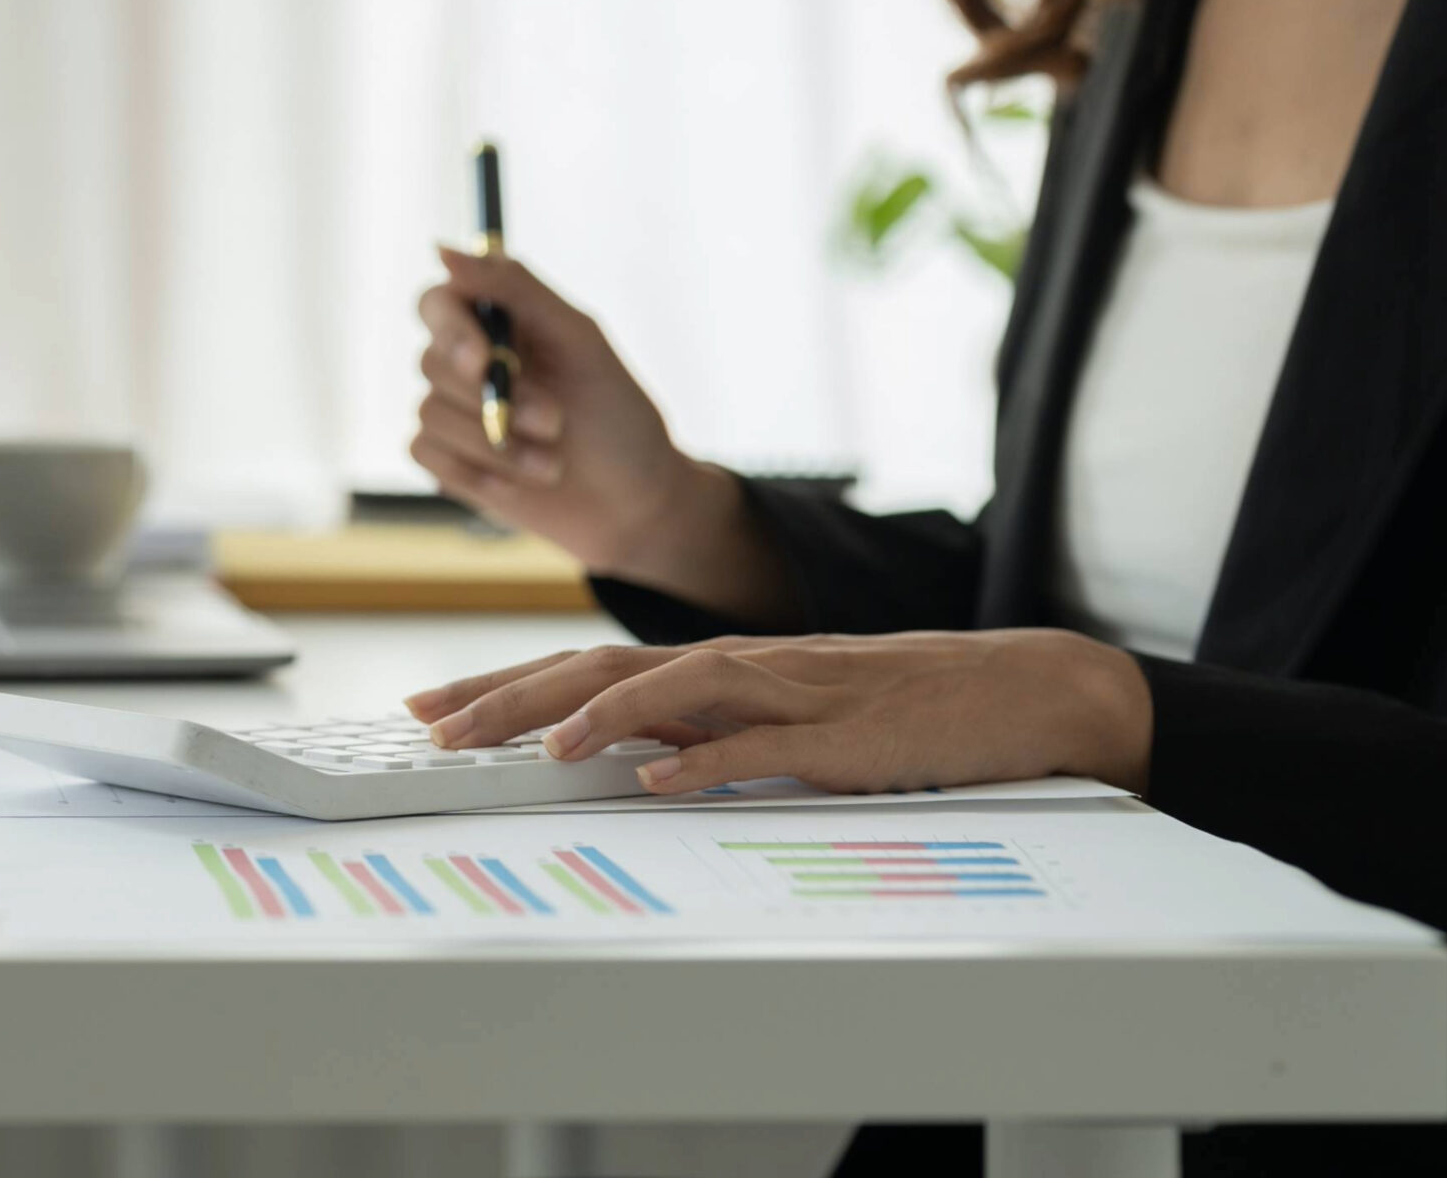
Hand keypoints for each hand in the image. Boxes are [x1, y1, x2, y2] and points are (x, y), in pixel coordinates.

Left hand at [402, 630, 1153, 793]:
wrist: (1014, 689)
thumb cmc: (897, 711)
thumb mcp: (785, 722)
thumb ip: (713, 736)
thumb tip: (632, 767)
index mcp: (718, 667)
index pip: (586, 667)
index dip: (504, 686)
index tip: (432, 706)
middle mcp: (737, 666)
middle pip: (600, 668)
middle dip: (510, 697)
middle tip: (433, 724)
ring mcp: (786, 693)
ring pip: (668, 690)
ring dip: (591, 715)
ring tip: (526, 747)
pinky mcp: (838, 734)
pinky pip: (758, 746)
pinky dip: (702, 761)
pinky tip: (651, 780)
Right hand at [410, 245, 714, 571]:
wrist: (636, 505)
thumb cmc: (618, 416)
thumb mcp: (579, 340)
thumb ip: (515, 288)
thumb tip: (443, 250)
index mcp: (501, 324)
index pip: (438, 303)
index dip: (451, 330)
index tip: (483, 360)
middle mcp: (471, 364)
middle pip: (429, 361)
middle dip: (494, 399)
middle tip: (556, 421)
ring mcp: (456, 414)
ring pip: (429, 413)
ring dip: (497, 444)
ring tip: (554, 462)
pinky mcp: (449, 462)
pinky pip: (425, 453)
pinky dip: (475, 471)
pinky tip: (524, 482)